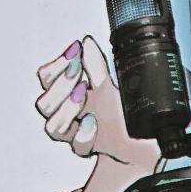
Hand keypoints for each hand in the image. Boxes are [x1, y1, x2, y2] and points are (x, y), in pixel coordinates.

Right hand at [35, 37, 160, 191]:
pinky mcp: (90, 149)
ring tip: (83, 95)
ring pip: (53, 127)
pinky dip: (84, 133)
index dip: (57, 64)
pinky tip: (92, 122)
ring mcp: (77, 134)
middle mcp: (68, 115)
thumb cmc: (127, 112)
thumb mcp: (113, 86)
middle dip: (60, 85)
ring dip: (66, 109)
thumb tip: (86, 43)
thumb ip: (97, 67)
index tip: (75, 50)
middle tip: (80, 72)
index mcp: (68, 95)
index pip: (46, 79)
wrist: (147, 137)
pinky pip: (77, 146)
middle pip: (44, 104)